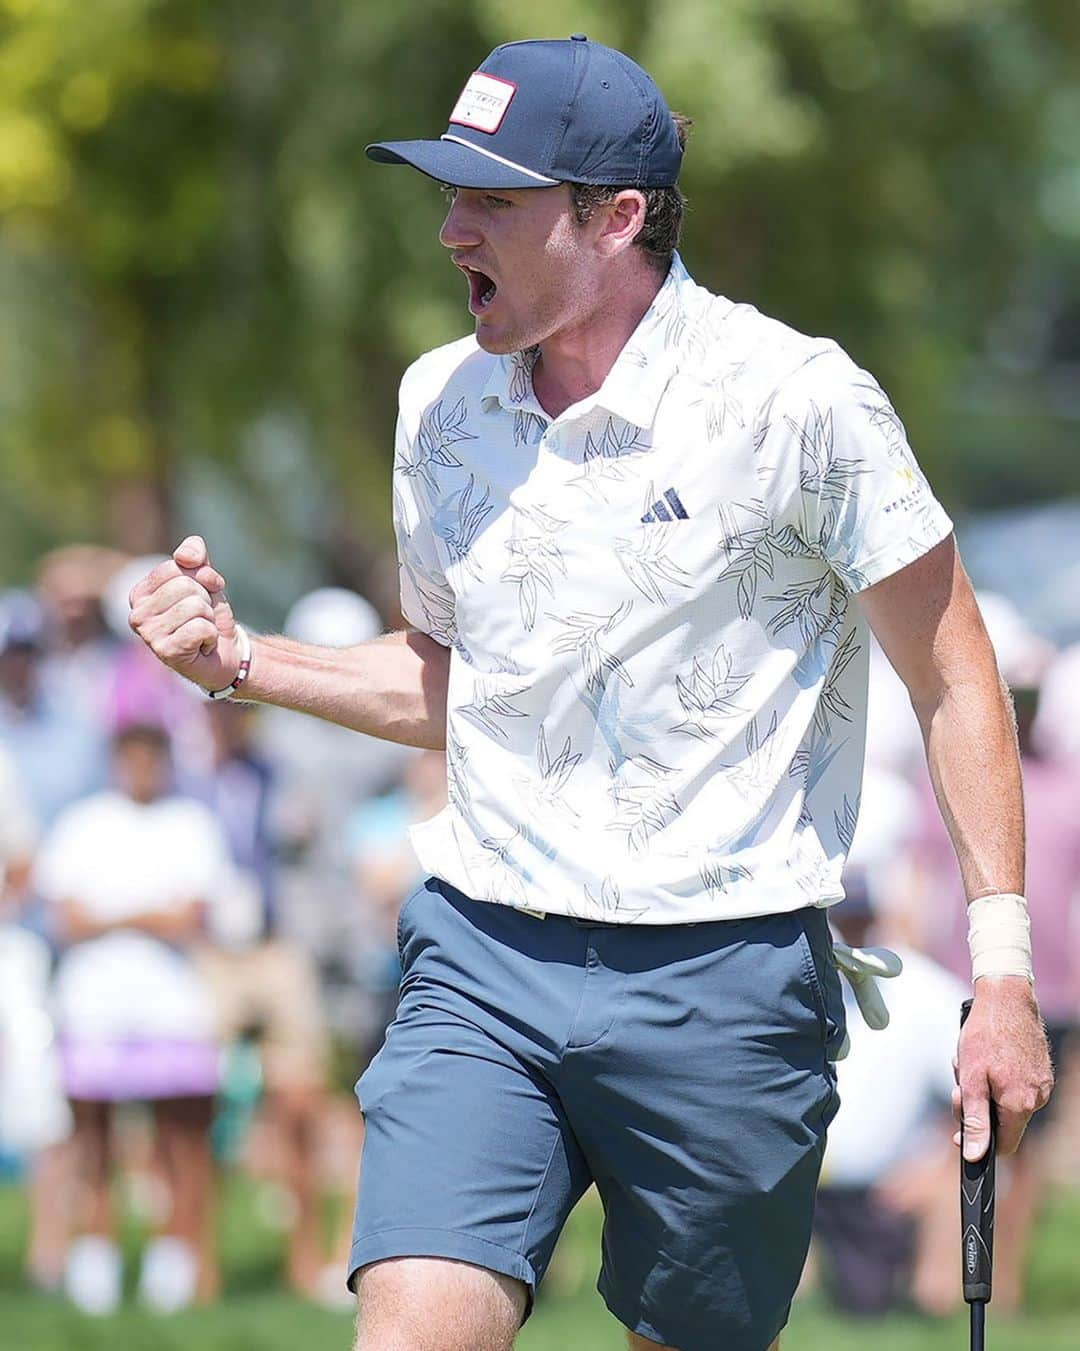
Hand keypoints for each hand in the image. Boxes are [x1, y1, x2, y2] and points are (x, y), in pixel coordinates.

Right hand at [128, 535, 239, 691]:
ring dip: (209, 619)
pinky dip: (211, 635)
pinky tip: (203, 645)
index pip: (175, 566)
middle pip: (186, 585)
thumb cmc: (209, 615)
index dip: (201, 578)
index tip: (202, 596)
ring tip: (201, 631)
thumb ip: (195, 556)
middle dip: (205, 600)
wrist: (225, 653)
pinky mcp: (166, 652)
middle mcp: (137, 614)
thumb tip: (185, 555)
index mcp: (140, 593)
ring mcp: (149, 635)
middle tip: (202, 618)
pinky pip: (201, 628)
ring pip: (196, 606)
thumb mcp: (204, 579)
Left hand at [953, 977, 1052, 1160]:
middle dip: (976, 1107)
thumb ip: (975, 1118)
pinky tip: (984, 1057)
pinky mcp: (1040, 1071)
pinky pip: (1014, 1086)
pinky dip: (995, 1078)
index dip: (979, 1143)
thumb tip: (974, 1154)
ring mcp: (1041, 1084)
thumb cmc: (985, 1034)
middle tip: (959, 1084)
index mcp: (1020, 1104)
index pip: (1004, 1145)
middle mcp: (1037, 1098)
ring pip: (1006, 1102)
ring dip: (983, 1090)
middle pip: (1002, 1122)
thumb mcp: (971, 1078)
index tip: (958, 1132)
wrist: (1006, 997)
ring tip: (970, 1063)